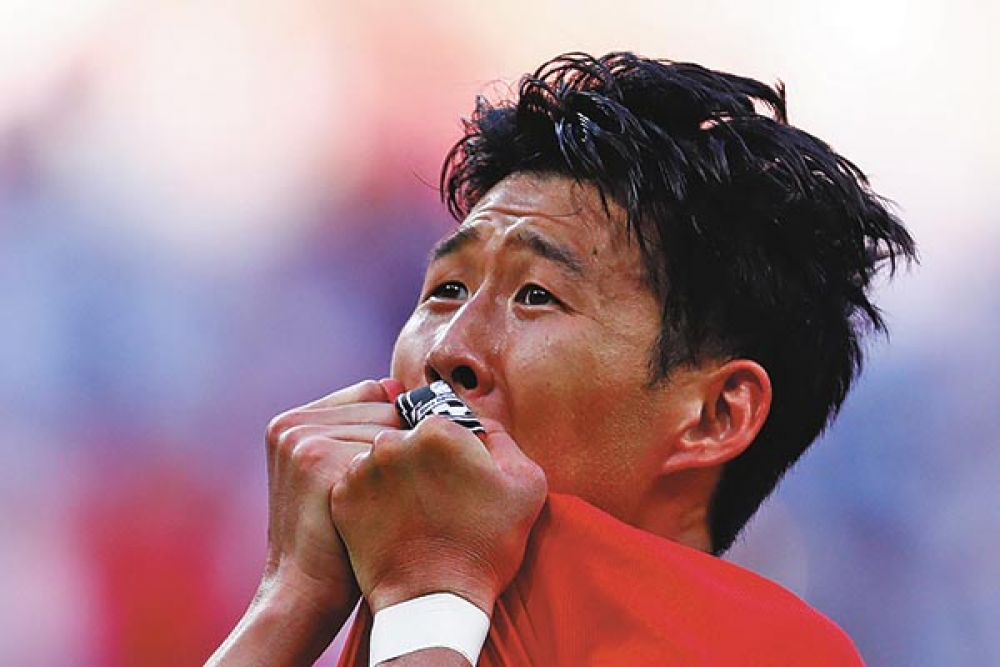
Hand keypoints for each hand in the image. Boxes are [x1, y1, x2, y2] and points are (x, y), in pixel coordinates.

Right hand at [209, 379, 404, 664]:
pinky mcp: (318, 460)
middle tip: (403, 486)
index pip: (371, 391)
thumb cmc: (334, 540)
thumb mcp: (337, 477)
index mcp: (291, 422)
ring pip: (391, 428)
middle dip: (403, 442)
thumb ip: (358, 433)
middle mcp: (292, 424)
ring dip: (405, 461)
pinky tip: (396, 509)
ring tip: (398, 500)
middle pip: (384, 404)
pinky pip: (390, 450)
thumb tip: (402, 390)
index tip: (401, 463)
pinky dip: (403, 478)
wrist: (302, 596)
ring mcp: (303, 440)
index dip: (396, 424)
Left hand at [330, 415, 547, 614]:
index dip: (457, 450)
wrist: (435, 601)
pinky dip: (374, 500)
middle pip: (410, 438)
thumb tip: (478, 425)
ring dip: (396, 477)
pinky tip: (394, 523)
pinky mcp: (342, 499)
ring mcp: (362, 471)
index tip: (461, 478)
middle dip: (422, 460)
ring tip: (416, 514)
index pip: (445, 423)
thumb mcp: (526, 483)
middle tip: (439, 498)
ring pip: (383, 460)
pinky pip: (360, 485)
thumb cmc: (487, 545)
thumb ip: (502, 438)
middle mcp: (392, 442)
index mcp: (436, 430)